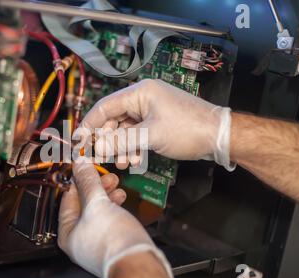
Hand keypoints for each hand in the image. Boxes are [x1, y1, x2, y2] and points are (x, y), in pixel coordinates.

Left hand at [58, 161, 173, 277]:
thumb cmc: (113, 241)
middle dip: (96, 187)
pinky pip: (109, 219)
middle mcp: (79, 240)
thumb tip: (80, 166)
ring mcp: (96, 242)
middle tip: (105, 175)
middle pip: (83, 205)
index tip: (85, 167)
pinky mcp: (111, 242)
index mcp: (67, 233)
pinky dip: (114, 206)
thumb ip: (88, 182)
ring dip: (107, 195)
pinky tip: (121, 198)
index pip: (67, 199)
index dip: (77, 180)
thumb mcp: (97, 204)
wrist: (138, 263)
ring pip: (98, 211)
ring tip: (116, 185)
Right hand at [80, 79, 234, 170]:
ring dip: (120, 146)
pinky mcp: (156, 121)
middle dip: (108, 139)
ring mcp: (150, 110)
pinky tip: (133, 160)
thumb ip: (121, 141)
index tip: (79, 140)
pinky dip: (132, 146)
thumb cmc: (189, 130)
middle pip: (113, 119)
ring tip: (123, 163)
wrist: (219, 136)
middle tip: (102, 157)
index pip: (105, 106)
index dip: (89, 124)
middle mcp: (143, 98)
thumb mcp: (151, 136)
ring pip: (124, 128)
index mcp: (140, 92)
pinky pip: (136, 133)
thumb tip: (97, 148)